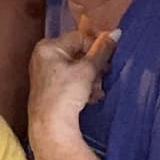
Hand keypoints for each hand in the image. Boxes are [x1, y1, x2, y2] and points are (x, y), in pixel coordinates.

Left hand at [27, 19, 119, 159]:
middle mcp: (43, 57)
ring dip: (91, 79)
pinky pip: (71, 81)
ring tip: (96, 92)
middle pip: (78, 54)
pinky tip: (91, 98)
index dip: (96, 48)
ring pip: (76, 69)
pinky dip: (83, 87)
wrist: (51, 126)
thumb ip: (102, 50)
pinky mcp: (50, 89)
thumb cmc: (64, 94)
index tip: (108, 60)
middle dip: (94, 68)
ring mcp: (45, 73)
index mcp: (48, 47)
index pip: (79, 38)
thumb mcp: (87, 70)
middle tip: (103, 77)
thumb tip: (116, 32)